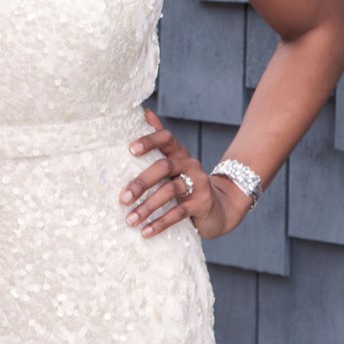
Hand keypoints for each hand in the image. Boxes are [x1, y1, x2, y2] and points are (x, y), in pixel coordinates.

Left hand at [119, 109, 250, 239]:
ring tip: (130, 219)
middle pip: (163, 167)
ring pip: (170, 191)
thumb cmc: (186, 183)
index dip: (149, 140)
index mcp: (179, 152)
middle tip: (122, 199)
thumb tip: (145, 111)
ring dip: (148, 207)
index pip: (165, 138)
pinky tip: (146, 231)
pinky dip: (161, 222)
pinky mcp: (203, 203)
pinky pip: (180, 212)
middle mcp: (190, 163)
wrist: (220, 207)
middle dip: (141, 183)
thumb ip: (159, 141)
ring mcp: (199, 183)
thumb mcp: (173, 163)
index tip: (130, 149)